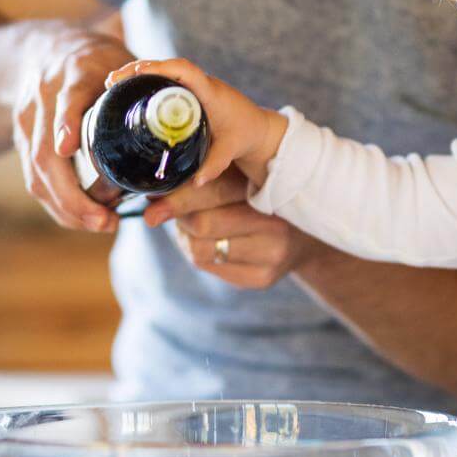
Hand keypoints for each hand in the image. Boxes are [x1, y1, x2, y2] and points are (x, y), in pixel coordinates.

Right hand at [12, 28, 133, 231]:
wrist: (44, 48)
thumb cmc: (97, 59)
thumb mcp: (120, 61)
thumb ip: (144, 87)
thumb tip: (182, 122)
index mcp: (73, 74)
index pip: (66, 100)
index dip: (66, 124)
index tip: (69, 149)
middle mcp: (43, 98)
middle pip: (45, 152)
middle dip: (72, 194)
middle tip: (105, 220)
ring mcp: (28, 120)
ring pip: (36, 172)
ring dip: (66, 206)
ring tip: (101, 224)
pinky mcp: (22, 139)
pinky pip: (34, 178)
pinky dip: (57, 203)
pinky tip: (81, 218)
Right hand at [106, 58, 287, 186]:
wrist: (259, 128)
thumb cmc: (246, 134)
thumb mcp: (230, 150)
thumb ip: (214, 165)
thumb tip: (196, 182)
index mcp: (210, 91)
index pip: (184, 70)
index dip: (160, 68)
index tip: (137, 73)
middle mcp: (201, 83)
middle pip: (166, 66)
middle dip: (138, 70)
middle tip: (112, 81)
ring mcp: (194, 86)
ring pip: (163, 71)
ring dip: (139, 73)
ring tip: (112, 85)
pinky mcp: (190, 92)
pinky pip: (166, 80)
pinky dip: (146, 82)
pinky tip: (127, 92)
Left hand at [144, 167, 321, 289]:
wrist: (306, 234)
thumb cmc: (264, 196)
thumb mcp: (244, 177)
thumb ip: (208, 178)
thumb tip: (153, 192)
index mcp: (270, 188)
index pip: (213, 191)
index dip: (177, 196)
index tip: (151, 198)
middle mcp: (275, 225)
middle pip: (202, 224)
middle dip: (177, 215)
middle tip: (162, 207)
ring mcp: (271, 256)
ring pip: (200, 249)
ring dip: (184, 235)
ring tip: (188, 222)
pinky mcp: (262, 278)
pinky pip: (209, 265)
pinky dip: (197, 250)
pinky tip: (205, 239)